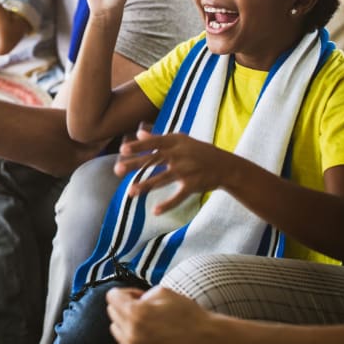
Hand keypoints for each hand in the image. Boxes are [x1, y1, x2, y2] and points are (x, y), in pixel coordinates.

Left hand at [106, 285, 213, 343]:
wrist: (206, 341)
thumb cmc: (187, 315)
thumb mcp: (163, 291)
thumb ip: (139, 293)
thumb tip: (129, 299)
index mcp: (135, 313)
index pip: (111, 297)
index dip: (126, 293)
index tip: (136, 296)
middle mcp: (131, 334)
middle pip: (112, 313)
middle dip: (125, 307)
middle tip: (145, 308)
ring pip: (117, 331)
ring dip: (127, 325)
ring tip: (149, 324)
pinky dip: (133, 341)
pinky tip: (151, 337)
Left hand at [114, 127, 240, 213]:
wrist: (225, 166)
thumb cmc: (199, 151)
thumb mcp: (181, 140)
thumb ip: (158, 137)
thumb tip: (138, 132)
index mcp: (175, 142)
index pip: (153, 143)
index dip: (138, 146)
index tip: (123, 149)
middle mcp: (179, 155)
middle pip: (153, 160)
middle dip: (135, 165)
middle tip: (117, 170)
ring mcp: (186, 171)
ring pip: (162, 179)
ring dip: (146, 186)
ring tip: (130, 192)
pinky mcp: (193, 185)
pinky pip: (178, 197)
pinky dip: (167, 205)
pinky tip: (155, 211)